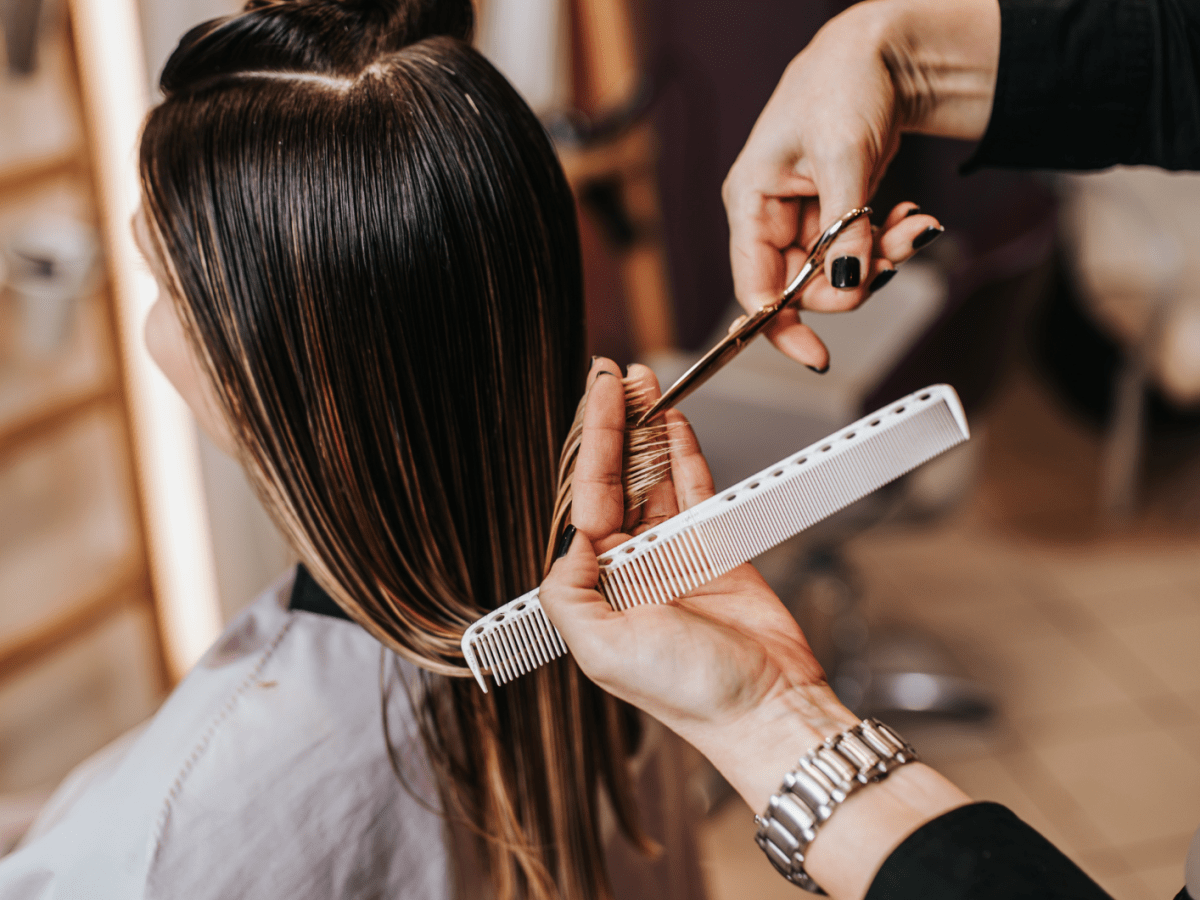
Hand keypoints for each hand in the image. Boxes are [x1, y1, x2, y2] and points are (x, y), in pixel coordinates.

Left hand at [540, 359, 858, 801]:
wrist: (766, 708)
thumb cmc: (688, 692)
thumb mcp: (600, 650)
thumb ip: (568, 590)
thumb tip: (568, 536)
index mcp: (596, 586)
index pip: (586, 499)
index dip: (592, 444)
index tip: (595, 397)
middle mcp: (630, 567)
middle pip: (618, 480)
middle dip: (616, 426)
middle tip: (614, 375)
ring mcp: (674, 554)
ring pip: (656, 477)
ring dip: (649, 431)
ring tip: (644, 383)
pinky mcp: (717, 549)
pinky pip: (697, 490)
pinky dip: (687, 455)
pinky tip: (675, 423)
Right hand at [723, 0, 1000, 369]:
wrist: (884, 51)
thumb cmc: (844, 83)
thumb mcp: (844, 156)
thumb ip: (843, 228)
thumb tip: (843, 284)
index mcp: (751, 201)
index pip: (753, 287)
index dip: (780, 327)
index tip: (817, 354)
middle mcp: (771, 215)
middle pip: (803, 286)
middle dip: (855, 278)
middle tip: (897, 253)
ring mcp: (804, 216)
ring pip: (837, 272)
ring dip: (881, 258)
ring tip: (914, 227)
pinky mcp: (834, 213)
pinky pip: (858, 251)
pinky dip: (887, 242)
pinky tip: (910, 218)